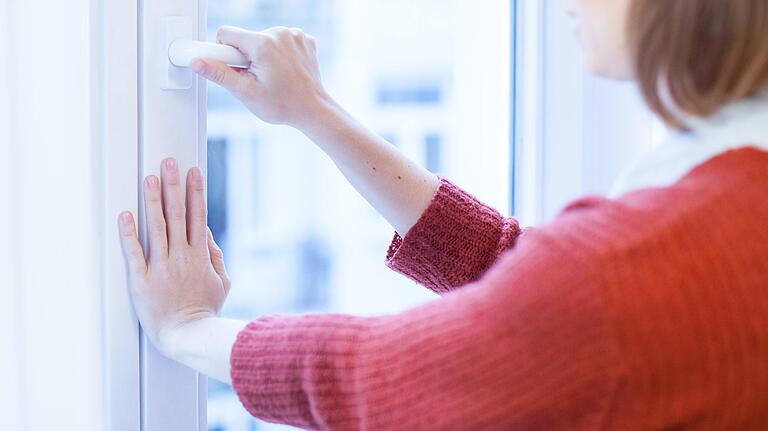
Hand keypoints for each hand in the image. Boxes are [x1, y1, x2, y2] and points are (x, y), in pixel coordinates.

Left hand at [117, 158, 230, 356]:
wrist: (190, 335)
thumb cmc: (206, 311)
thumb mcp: (222, 282)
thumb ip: (215, 256)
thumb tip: (207, 232)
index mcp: (200, 256)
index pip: (199, 216)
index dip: (196, 192)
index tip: (193, 172)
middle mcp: (182, 257)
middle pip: (178, 214)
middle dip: (173, 186)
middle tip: (168, 163)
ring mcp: (162, 268)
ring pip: (157, 227)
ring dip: (153, 201)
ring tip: (149, 178)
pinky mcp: (143, 281)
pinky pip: (135, 253)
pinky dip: (129, 233)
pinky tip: (125, 215)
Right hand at [191, 25, 330, 128]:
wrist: (313, 110)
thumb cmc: (283, 105)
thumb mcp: (246, 92)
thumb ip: (219, 74)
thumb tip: (198, 62)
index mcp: (263, 44)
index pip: (226, 34)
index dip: (223, 53)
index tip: (229, 66)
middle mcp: (279, 33)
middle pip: (245, 37)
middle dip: (245, 56)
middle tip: (256, 78)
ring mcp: (294, 35)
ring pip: (263, 38)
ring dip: (262, 55)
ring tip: (273, 76)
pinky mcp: (303, 39)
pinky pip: (281, 40)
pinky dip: (280, 53)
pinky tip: (285, 70)